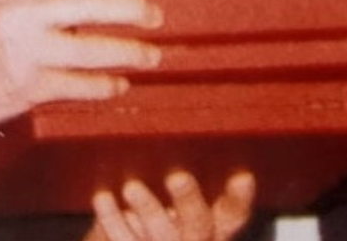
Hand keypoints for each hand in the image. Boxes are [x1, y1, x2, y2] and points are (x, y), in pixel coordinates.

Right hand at [0, 0, 162, 133]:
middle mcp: (18, 12)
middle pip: (91, 2)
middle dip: (131, 8)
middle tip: (152, 14)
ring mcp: (24, 51)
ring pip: (93, 48)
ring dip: (129, 51)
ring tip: (149, 53)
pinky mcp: (27, 88)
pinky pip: (79, 85)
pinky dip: (104, 85)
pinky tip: (118, 83)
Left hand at [86, 171, 256, 240]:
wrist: (132, 238)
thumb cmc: (162, 208)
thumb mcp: (186, 194)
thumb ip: (190, 168)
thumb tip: (185, 117)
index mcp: (215, 223)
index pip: (234, 212)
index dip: (240, 197)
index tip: (242, 176)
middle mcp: (195, 238)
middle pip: (199, 224)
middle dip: (189, 200)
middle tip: (177, 176)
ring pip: (161, 234)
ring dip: (147, 207)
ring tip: (131, 186)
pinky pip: (122, 240)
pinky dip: (112, 219)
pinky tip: (104, 196)